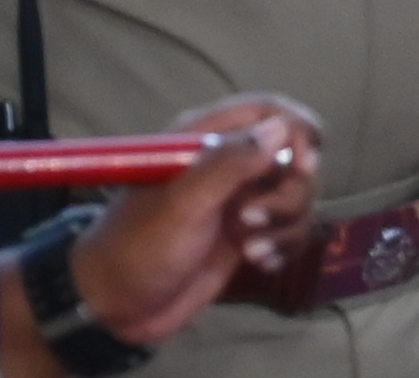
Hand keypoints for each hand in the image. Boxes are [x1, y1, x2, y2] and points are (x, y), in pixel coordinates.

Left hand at [66, 99, 325, 343]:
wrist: (116, 308)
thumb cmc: (140, 248)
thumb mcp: (182, 204)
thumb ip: (230, 163)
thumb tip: (281, 128)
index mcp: (205, 139)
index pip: (269, 110)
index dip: (296, 130)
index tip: (302, 166)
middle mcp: (227, 164)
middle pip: (292, 155)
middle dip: (288, 190)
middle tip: (253, 220)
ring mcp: (238, 200)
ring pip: (297, 194)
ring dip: (286, 223)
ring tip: (251, 250)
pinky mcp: (246, 234)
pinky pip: (290, 228)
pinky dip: (284, 245)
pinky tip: (261, 262)